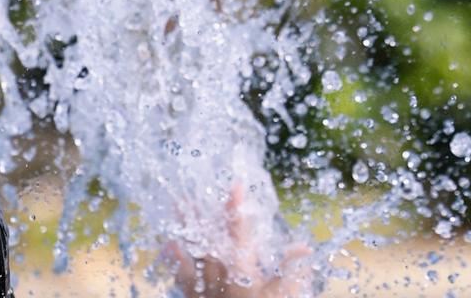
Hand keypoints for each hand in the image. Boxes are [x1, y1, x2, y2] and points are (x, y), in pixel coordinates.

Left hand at [164, 183, 313, 297]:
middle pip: (207, 236)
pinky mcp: (196, 297)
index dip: (236, 205)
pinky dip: (174, 259)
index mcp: (242, 268)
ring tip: (176, 203)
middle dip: (199, 211)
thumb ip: (292, 270)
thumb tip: (304, 248)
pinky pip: (181, 276)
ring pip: (191, 249)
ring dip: (184, 226)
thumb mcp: (285, 294)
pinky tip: (166, 244)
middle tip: (188, 188)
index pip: (239, 230)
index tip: (235, 184)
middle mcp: (220, 274)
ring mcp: (205, 285)